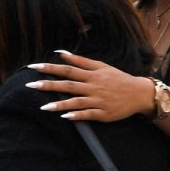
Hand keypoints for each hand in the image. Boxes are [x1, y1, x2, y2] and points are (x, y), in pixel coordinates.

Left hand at [26, 51, 152, 121]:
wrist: (138, 93)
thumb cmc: (118, 79)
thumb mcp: (101, 66)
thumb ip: (81, 61)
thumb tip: (61, 53)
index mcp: (91, 74)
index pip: (67, 69)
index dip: (50, 68)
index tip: (33, 67)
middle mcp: (93, 86)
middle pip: (68, 84)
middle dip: (49, 85)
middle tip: (30, 85)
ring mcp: (98, 100)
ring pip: (76, 102)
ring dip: (60, 104)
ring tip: (43, 107)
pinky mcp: (103, 113)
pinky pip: (88, 114)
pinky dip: (77, 116)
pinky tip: (65, 117)